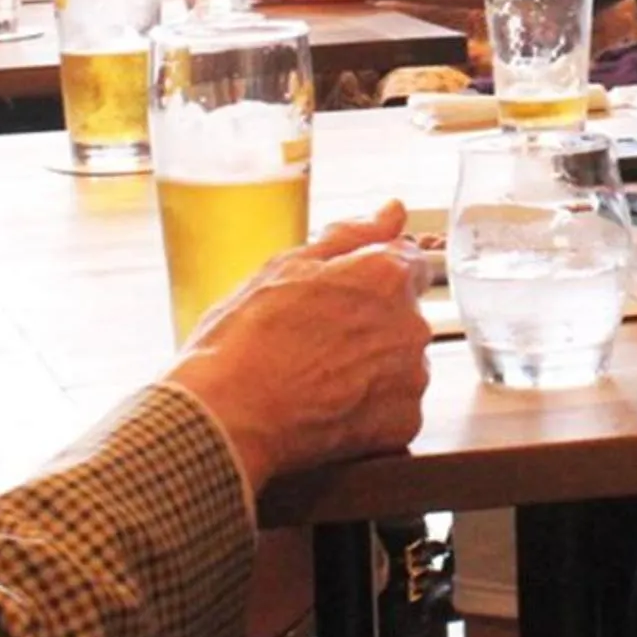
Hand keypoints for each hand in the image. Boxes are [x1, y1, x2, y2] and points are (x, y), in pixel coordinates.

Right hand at [170, 202, 430, 499]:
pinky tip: (329, 405)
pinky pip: (396, 407)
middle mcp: (410, 324)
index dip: (372, 276)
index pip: (409, 261)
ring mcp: (410, 378)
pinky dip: (371, 408)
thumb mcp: (287, 266)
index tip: (344, 296)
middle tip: (316, 338)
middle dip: (371, 321)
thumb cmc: (246, 339)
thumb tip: (393, 212)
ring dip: (373, 366)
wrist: (226, 416)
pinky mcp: (403, 424)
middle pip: (404, 314)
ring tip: (318, 375)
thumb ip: (352, 235)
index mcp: (386, 275)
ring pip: (401, 361)